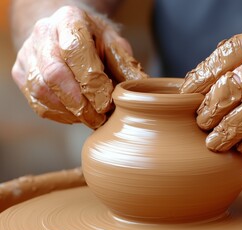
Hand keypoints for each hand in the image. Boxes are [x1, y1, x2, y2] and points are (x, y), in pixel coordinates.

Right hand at [12, 6, 147, 128]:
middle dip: (79, 102)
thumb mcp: (113, 44)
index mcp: (69, 19)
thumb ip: (124, 64)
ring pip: (41, 90)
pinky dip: (57, 114)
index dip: (91, 81)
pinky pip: (35, 100)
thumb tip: (142, 88)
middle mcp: (43, 32)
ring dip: (68, 111)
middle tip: (99, 118)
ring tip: (90, 119)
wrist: (63, 33)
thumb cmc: (93, 40)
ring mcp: (28, 52)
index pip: (75, 50)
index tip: (107, 103)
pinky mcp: (21, 71)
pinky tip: (75, 116)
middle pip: (54, 73)